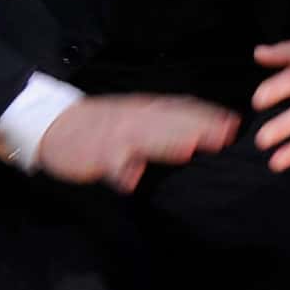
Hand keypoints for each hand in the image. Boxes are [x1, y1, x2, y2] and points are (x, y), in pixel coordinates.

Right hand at [32, 93, 236, 192]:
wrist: (54, 124)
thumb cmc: (100, 123)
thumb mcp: (135, 114)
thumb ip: (164, 121)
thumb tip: (200, 130)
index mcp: (146, 109)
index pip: (183, 108)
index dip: (209, 114)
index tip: (235, 122)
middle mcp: (135, 118)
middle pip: (171, 122)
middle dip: (199, 127)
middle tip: (226, 136)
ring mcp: (115, 136)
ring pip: (144, 139)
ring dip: (167, 144)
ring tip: (189, 149)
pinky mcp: (95, 155)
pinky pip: (108, 164)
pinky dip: (120, 172)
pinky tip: (131, 181)